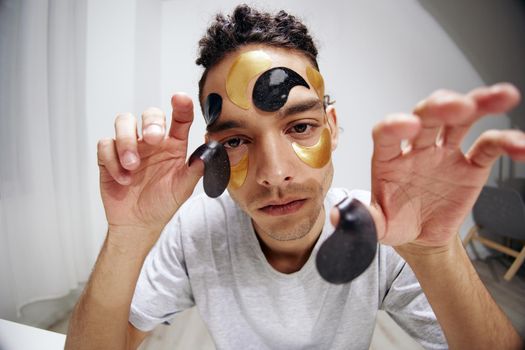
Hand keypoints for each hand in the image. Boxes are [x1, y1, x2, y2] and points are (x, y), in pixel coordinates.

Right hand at [97, 93, 202, 241]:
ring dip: (127, 141)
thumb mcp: (183, 189)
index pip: (180, 119)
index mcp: (173, 145)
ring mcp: (130, 147)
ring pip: (124, 121)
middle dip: (151, 122)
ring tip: (133, 166)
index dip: (181, 106)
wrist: (138, 223)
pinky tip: (124, 179)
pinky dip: (112, 160)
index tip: (180, 98)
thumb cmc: (162, 202)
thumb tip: (206, 155)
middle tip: (153, 139)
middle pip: (150, 113)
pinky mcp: (109, 156)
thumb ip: (194, 171)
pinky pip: (105, 144)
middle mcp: (152, 141)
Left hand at [367, 83, 522, 247]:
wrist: (421, 236)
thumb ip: (362, 218)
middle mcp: (416, 147)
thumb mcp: (377, 225)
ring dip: (479, 105)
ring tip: (502, 97)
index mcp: (387, 157)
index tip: (407, 124)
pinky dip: (506, 142)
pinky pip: (488, 147)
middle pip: (427, 117)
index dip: (395, 124)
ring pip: (460, 121)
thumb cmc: (395, 223)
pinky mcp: (470, 164)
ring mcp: (444, 152)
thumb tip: (339, 215)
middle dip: (441, 107)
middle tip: (456, 106)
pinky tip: (521, 146)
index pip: (387, 133)